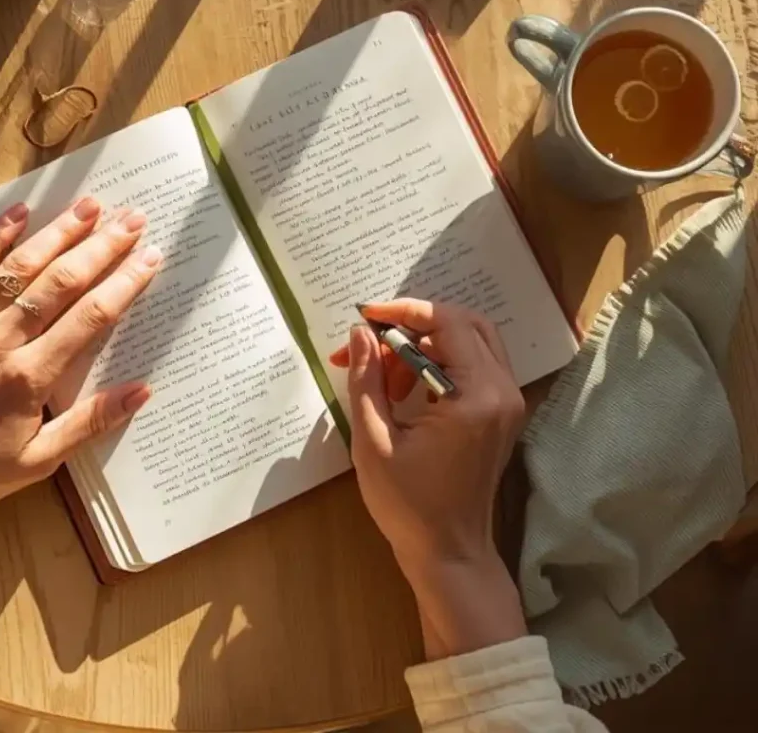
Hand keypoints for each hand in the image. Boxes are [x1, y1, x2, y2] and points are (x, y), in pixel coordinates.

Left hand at [0, 197, 161, 519]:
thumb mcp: (37, 461)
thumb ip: (89, 423)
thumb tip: (141, 392)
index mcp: (30, 377)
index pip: (90, 317)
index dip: (124, 283)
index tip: (151, 257)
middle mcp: (2, 340)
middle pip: (62, 282)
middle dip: (102, 246)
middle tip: (132, 219)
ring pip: (20, 267)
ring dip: (58, 232)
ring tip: (90, 205)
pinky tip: (19, 212)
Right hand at [330, 300, 524, 575]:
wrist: (450, 554)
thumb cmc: (408, 505)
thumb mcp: (373, 440)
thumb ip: (366, 379)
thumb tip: (359, 333)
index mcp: (476, 396)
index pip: (447, 324)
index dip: (403, 312)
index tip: (365, 317)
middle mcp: (503, 391)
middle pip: (464, 325)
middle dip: (413, 324)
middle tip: (371, 342)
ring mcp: (508, 403)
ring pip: (470, 342)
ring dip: (424, 344)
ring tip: (381, 373)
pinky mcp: (502, 414)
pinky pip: (473, 366)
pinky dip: (438, 363)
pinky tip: (403, 387)